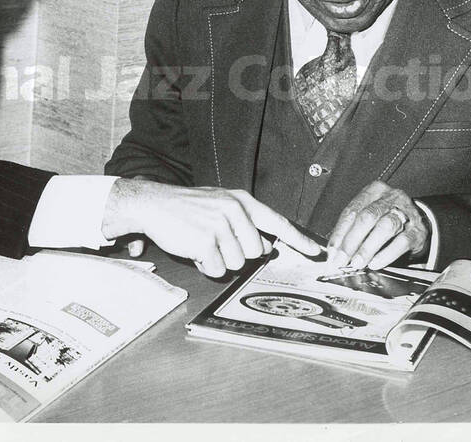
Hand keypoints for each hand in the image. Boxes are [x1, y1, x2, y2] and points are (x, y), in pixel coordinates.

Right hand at [102, 178, 321, 276]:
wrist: (154, 204)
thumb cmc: (186, 208)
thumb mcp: (219, 206)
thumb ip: (245, 223)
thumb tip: (266, 247)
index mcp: (241, 201)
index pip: (277, 222)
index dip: (299, 240)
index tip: (316, 252)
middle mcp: (234, 211)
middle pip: (255, 251)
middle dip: (236, 253)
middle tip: (215, 241)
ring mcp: (220, 226)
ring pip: (236, 263)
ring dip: (218, 260)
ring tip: (201, 242)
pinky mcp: (205, 242)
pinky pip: (216, 269)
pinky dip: (204, 266)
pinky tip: (193, 249)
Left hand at [326, 181, 429, 269]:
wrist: (418, 221)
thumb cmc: (385, 219)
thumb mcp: (368, 217)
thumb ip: (351, 230)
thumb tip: (334, 252)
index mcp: (373, 191)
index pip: (351, 211)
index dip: (339, 233)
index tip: (331, 252)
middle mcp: (391, 197)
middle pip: (367, 217)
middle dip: (351, 241)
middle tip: (341, 260)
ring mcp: (407, 212)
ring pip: (385, 227)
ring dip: (367, 248)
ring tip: (357, 263)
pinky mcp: (418, 230)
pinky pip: (402, 242)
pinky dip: (386, 254)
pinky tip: (375, 263)